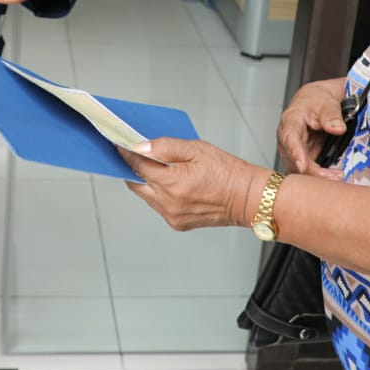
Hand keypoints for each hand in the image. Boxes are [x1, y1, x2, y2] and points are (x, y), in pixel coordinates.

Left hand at [122, 138, 265, 231]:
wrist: (248, 198)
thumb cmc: (228, 172)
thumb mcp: (198, 150)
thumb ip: (166, 147)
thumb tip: (142, 147)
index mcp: (173, 183)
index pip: (138, 166)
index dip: (127, 154)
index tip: (121, 145)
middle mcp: (169, 203)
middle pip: (136, 184)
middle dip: (133, 169)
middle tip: (135, 155)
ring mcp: (172, 216)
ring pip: (146, 196)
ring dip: (147, 182)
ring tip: (157, 167)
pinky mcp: (177, 223)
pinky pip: (159, 206)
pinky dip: (159, 194)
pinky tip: (171, 183)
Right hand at [278, 77, 348, 177]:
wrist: (316, 102)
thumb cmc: (316, 101)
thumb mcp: (327, 102)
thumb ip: (332, 115)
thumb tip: (337, 128)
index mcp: (290, 121)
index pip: (290, 139)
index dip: (295, 153)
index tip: (303, 166)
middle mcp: (287, 139)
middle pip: (294, 159)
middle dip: (312, 171)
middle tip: (333, 177)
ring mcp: (293, 150)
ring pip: (300, 168)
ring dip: (317, 176)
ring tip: (337, 177)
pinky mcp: (302, 157)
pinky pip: (308, 170)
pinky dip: (320, 176)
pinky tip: (334, 176)